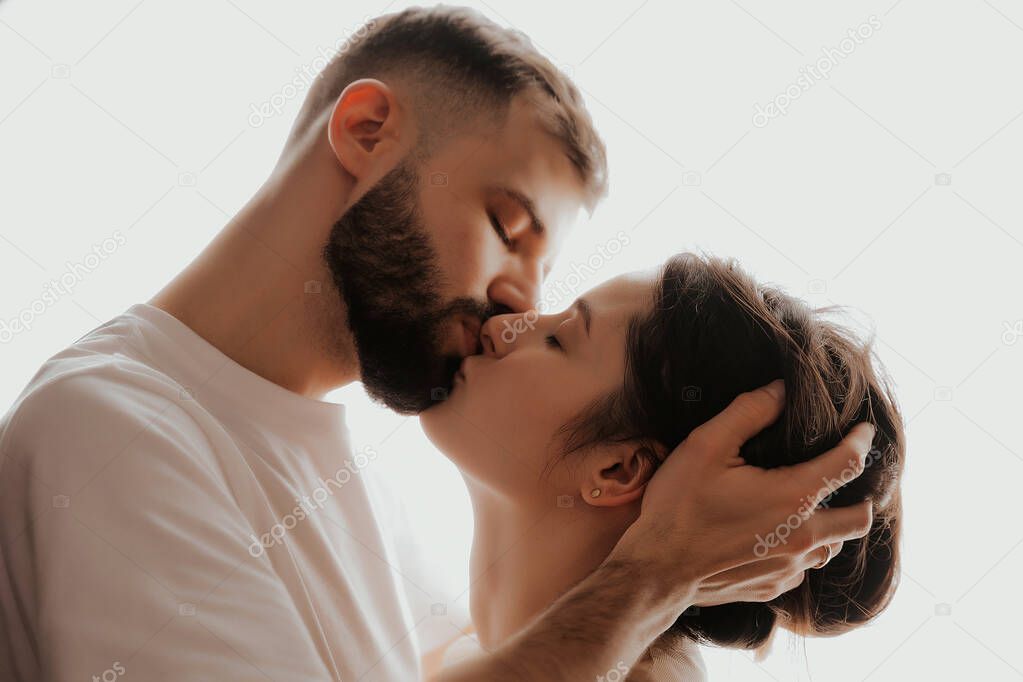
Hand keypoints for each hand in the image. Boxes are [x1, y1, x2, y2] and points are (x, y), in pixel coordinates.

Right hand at [612, 379, 874, 607]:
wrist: (656, 568)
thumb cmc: (679, 505)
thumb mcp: (706, 445)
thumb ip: (748, 412)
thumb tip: (780, 390)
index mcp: (792, 496)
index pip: (847, 464)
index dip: (861, 442)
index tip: (864, 430)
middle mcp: (801, 536)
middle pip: (859, 519)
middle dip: (862, 497)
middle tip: (848, 479)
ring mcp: (789, 567)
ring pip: (832, 548)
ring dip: (831, 527)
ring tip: (814, 509)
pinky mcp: (772, 587)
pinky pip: (802, 569)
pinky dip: (801, 552)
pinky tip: (778, 539)